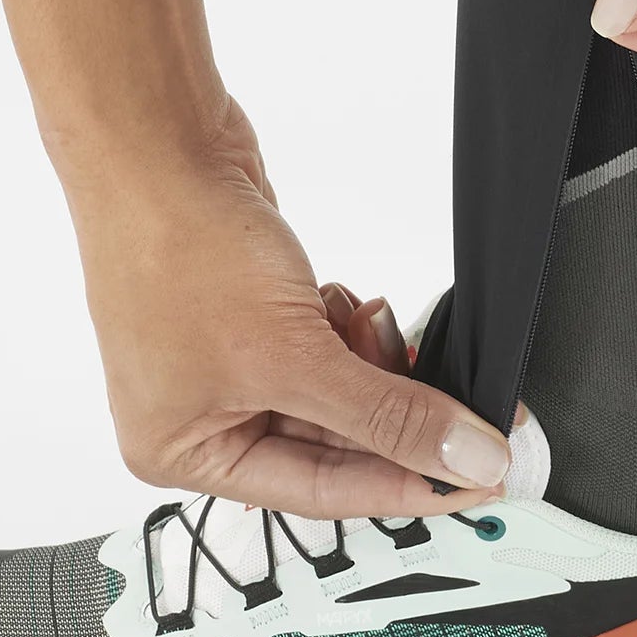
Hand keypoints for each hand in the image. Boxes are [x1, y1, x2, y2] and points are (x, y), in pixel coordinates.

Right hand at [64, 100, 510, 518]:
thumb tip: (464, 461)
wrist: (159, 143)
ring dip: (373, 362)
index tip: (477, 483)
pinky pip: (329, 346)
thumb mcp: (294, 356)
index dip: (406, 488)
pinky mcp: (257, 314)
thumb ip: (388, 416)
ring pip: (339, 390)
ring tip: (371, 324)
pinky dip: (353, 330)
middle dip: (395, 413)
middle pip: (334, 444)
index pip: (322, 493)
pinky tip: (350, 302)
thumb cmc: (178, 249)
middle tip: (466, 405)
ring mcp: (229, 361)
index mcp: (185, 452)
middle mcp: (202, 415)